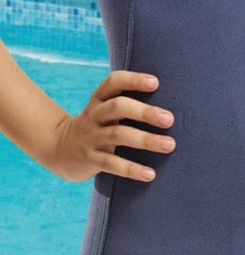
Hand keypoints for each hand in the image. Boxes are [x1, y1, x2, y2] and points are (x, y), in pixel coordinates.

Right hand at [48, 70, 174, 181]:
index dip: (133, 80)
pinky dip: (132, 169)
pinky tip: (150, 174)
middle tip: (170, 119)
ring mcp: (90, 137)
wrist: (59, 149)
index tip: (156, 83)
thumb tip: (174, 96)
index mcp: (99, 98)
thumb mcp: (106, 107)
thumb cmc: (98, 123)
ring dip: (146, 140)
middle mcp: (94, 115)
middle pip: (118, 107)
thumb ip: (129, 101)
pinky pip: (111, 164)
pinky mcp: (89, 159)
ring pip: (118, 135)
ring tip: (170, 145)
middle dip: (145, 112)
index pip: (114, 82)